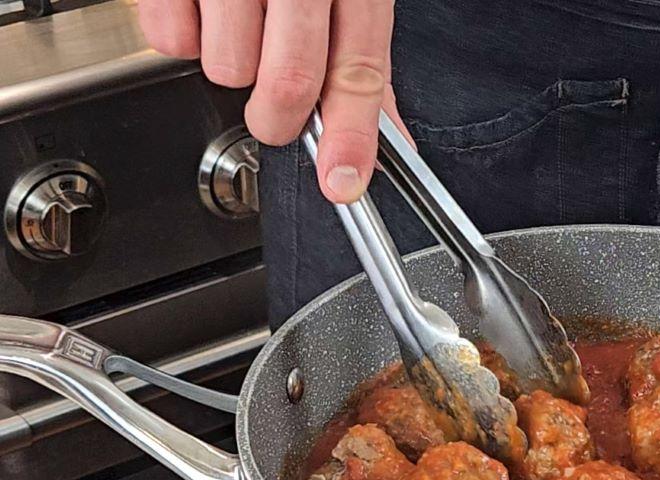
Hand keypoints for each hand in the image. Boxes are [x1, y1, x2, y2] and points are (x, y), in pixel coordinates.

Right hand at [139, 0, 400, 202]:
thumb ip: (360, 59)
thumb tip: (390, 137)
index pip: (359, 69)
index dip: (353, 136)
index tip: (343, 182)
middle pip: (291, 80)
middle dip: (279, 119)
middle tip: (274, 115)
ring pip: (226, 67)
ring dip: (230, 68)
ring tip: (237, 29)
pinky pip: (169, 39)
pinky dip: (182, 38)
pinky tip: (201, 8)